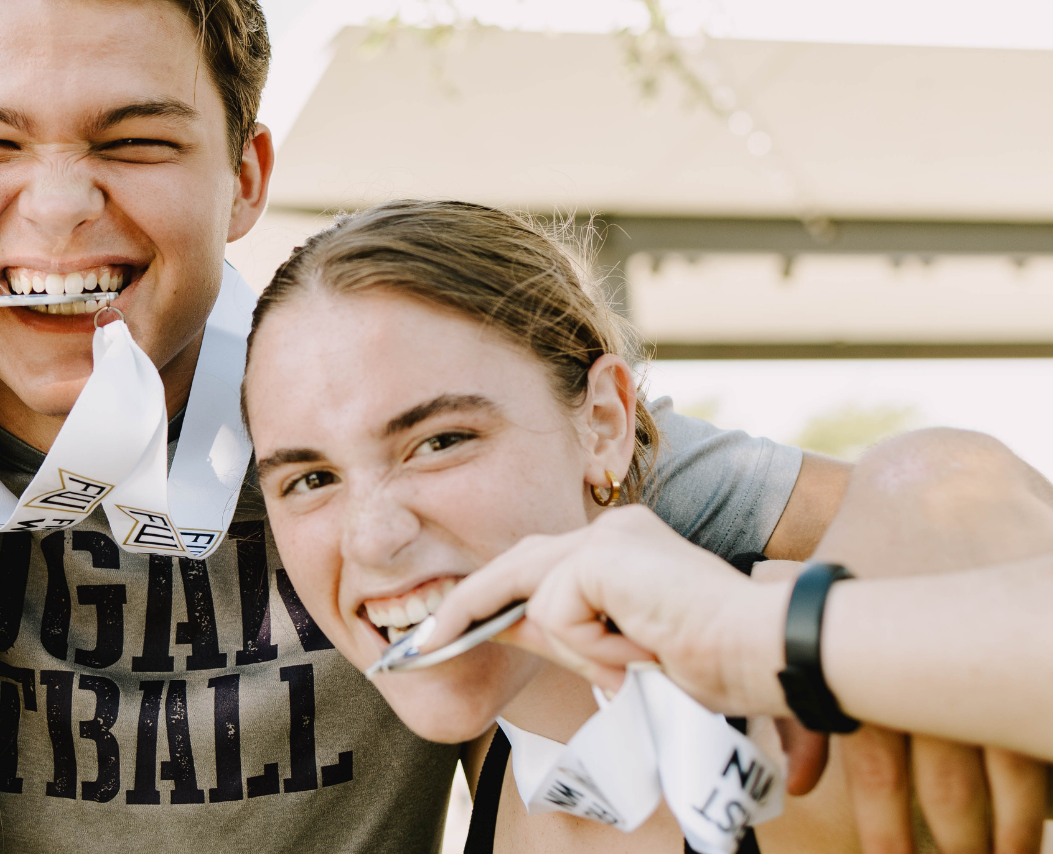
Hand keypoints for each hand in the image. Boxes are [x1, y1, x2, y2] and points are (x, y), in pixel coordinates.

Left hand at [420, 505, 790, 715]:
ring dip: (579, 648)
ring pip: (538, 602)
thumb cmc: (709, 657)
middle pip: (515, 567)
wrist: (764, 651)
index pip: (534, 569)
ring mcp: (605, 538)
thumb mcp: (617, 647)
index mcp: (619, 546)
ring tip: (637, 659)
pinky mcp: (601, 557)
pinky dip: (593, 648)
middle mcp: (610, 530)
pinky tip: (643, 648)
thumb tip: (496, 629)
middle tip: (425, 645)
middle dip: (466, 607)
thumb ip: (562, 635)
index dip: (484, 599)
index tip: (439, 634)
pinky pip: (559, 618)